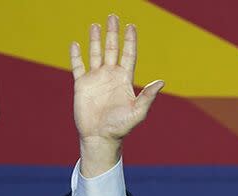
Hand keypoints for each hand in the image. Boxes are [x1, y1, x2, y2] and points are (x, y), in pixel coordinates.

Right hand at [70, 14, 163, 176]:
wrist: (100, 137)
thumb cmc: (121, 127)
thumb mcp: (137, 112)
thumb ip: (148, 96)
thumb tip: (161, 82)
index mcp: (124, 80)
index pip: (128, 55)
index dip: (130, 41)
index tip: (131, 26)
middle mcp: (110, 76)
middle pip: (112, 49)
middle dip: (113, 33)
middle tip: (113, 16)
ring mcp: (96, 79)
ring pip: (96, 54)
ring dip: (95, 39)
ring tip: (96, 25)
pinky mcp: (82, 85)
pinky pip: (78, 66)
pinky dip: (76, 55)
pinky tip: (76, 44)